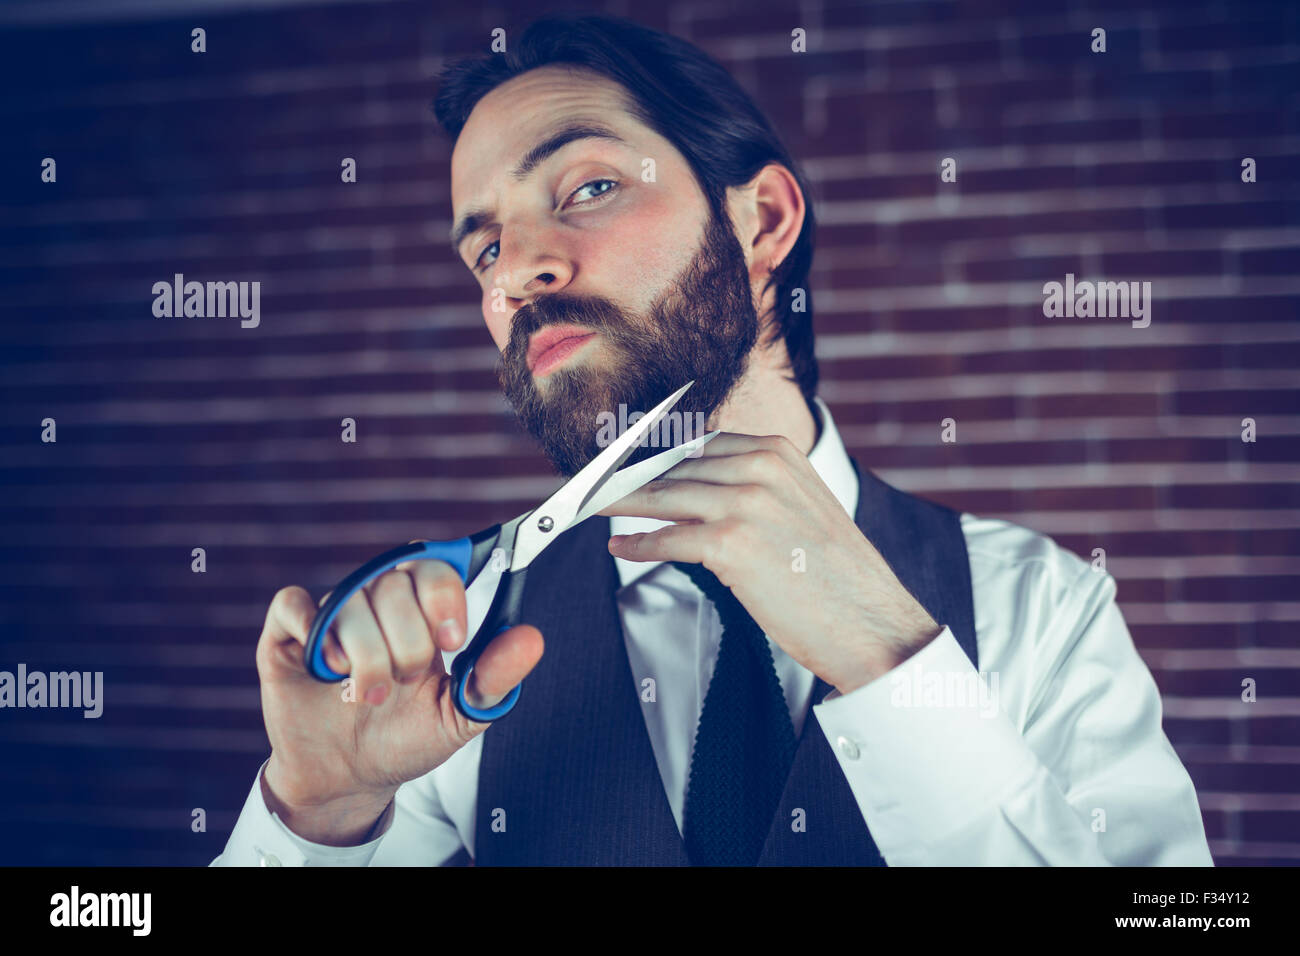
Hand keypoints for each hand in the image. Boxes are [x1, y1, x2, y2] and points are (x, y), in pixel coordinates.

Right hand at [254, 543, 543, 844]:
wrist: (351, 778)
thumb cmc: (408, 737)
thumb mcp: (460, 715)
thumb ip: (495, 677)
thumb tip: (532, 639)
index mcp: (422, 610)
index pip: (435, 567)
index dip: (443, 596)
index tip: (452, 640)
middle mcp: (377, 602)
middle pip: (395, 583)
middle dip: (408, 643)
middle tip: (406, 682)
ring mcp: (332, 616)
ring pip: (350, 601)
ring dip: (367, 657)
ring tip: (370, 694)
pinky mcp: (287, 635)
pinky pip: (292, 604)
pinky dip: (312, 631)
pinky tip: (327, 669)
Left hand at [599, 434, 941, 694]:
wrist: (871, 622)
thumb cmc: (835, 576)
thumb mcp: (801, 508)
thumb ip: (754, 488)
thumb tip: (694, 490)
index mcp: (778, 452)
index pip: (696, 442)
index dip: (652, 452)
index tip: (620, 458)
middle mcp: (760, 468)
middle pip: (673, 466)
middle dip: (627, 476)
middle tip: (592, 483)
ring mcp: (745, 504)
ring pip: (662, 497)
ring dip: (618, 503)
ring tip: (591, 506)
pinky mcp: (731, 545)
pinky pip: (666, 539)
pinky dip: (636, 544)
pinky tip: (617, 545)